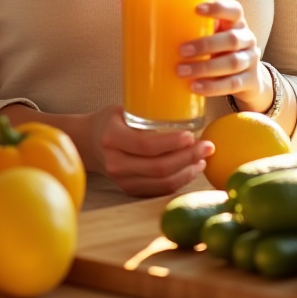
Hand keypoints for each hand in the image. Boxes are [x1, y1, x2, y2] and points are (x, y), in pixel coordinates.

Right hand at [82, 106, 213, 196]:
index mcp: (112, 138)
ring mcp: (122, 180)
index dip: (173, 143)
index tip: (192, 135)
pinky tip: (191, 169)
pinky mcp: (129, 190)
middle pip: (159, 167)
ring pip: (162, 183)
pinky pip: (160, 190)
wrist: (88, 142)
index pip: (147, 145)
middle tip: (207, 147)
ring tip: (203, 159)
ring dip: (188, 172)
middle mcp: (115, 163)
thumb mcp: (123, 109)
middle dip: (188, 158)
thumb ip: (147, 113)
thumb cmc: (111, 120)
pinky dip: (180, 180)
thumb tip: (188, 107)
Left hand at [176, 0, 273, 113]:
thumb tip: (153, 27)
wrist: (249, 79)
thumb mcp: (215, 37)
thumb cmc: (222, 51)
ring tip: (182, 72)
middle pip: (231, 39)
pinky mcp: (250, 82)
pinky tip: (196, 87)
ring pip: (232, 63)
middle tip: (181, 51)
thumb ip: (196, 30)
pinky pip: (232, 84)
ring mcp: (251, 61)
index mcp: (237, 24)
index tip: (196, 9)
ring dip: (205, 68)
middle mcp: (247, 39)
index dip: (218, 8)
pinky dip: (213, 87)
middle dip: (205, 45)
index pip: (234, 10)